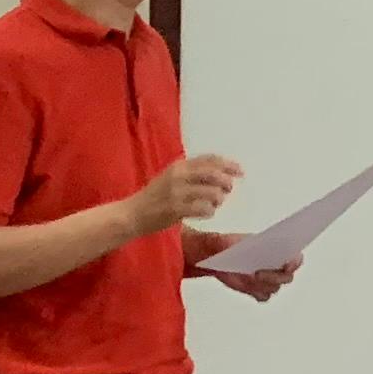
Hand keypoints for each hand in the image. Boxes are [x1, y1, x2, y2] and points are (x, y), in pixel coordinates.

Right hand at [123, 151, 242, 237]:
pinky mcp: (175, 209)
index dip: (228, 164)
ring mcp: (177, 192)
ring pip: (211, 192)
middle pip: (213, 173)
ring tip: (214, 204)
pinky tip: (206, 213)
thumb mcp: (172, 177)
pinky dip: (210, 211)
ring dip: (219, 199)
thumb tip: (220, 173)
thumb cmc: (155, 197)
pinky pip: (203, 209)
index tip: (240, 171)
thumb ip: (192, 173)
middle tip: (228, 190)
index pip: (209, 159)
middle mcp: (179, 175)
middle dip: (226, 182)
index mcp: (179, 166)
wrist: (132, 214)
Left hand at [184, 232, 298, 300]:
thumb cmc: (231, 246)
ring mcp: (269, 281)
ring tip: (249, 279)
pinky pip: (264, 296)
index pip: (296, 259)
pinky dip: (257, 293)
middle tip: (258, 273)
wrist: (217, 258)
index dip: (294, 263)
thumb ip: (247, 244)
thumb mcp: (237, 241)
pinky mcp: (259, 291)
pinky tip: (248, 287)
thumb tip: (250, 247)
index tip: (286, 264)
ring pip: (274, 288)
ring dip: (263, 285)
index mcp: (280, 251)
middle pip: (286, 278)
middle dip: (273, 276)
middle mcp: (278, 267)